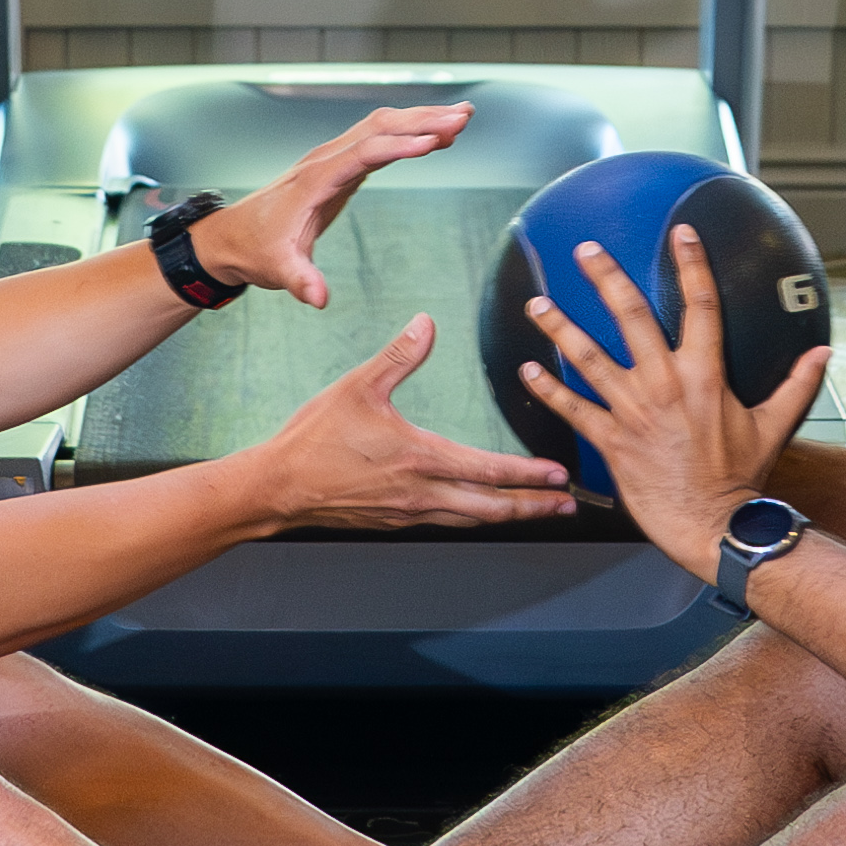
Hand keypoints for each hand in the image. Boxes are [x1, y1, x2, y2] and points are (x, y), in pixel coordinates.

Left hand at [192, 102, 474, 310]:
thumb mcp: (277, 270)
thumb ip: (300, 280)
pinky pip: (378, 139)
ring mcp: (332, 158)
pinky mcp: (339, 166)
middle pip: (379, 128)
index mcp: (315, 180)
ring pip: (380, 126)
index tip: (434, 140)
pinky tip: (435, 137)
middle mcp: (325, 160)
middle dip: (422, 120)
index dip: (399, 146)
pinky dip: (408, 133)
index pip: (363, 153)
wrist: (233, 237)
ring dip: (420, 118)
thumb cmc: (256, 251)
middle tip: (463, 117)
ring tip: (462, 117)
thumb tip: (318, 298)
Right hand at [245, 316, 583, 531]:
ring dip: (508, 516)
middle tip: (567, 506)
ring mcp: (408, 512)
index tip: (559, 476)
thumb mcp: (357, 387)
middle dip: (533, 507)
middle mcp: (421, 493)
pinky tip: (480, 511)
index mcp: (419, 458)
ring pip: (471, 520)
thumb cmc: (315, 438)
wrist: (278, 487)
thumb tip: (427, 323)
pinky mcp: (393, 520)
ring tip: (536, 512)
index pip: (488, 470)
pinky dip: (473, 518)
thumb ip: (398, 356)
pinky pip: (445, 522)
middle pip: (491, 508)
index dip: (528, 476)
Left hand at [510, 224, 831, 564]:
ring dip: (560, 328)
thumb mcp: (773, 425)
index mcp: (705, 374)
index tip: (681, 235)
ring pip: (588, 358)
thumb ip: (797, 383)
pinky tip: (527, 370)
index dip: (692, 265)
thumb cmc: (741, 476)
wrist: (712, 523)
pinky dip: (548, 389)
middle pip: (631, 317)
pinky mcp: (611, 440)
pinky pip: (572, 409)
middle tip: (585, 251)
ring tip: (538, 305)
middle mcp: (665, 383)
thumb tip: (824, 352)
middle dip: (605, 278)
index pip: (701, 305)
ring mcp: (633, 410)